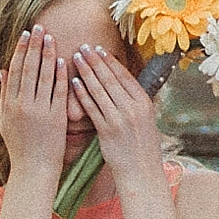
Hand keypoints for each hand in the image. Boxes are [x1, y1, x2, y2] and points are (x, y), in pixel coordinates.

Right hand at [0, 25, 70, 184]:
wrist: (33, 169)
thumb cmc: (20, 145)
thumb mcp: (4, 120)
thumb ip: (4, 94)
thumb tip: (1, 70)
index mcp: (9, 105)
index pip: (14, 71)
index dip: (20, 50)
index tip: (25, 34)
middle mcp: (22, 106)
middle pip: (28, 69)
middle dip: (34, 46)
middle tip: (38, 26)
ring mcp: (39, 111)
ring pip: (43, 76)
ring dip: (47, 54)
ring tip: (50, 36)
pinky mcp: (56, 117)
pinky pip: (58, 91)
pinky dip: (60, 74)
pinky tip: (63, 59)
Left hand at [67, 44, 166, 193]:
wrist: (141, 172)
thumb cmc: (142, 146)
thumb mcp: (145, 119)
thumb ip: (134, 101)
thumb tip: (122, 83)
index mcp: (144, 102)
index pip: (124, 75)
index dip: (110, 60)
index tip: (98, 48)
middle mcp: (133, 107)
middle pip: (110, 78)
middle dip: (95, 60)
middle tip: (83, 46)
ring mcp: (120, 119)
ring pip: (99, 89)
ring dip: (86, 72)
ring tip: (75, 58)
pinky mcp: (107, 131)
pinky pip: (92, 108)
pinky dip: (82, 93)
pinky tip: (73, 83)